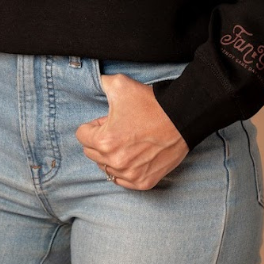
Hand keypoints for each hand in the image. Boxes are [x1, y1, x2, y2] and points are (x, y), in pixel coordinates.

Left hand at [75, 73, 189, 189]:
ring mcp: (130, 174)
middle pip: (91, 153)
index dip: (93, 125)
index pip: (82, 135)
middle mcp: (115, 162)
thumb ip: (100, 83)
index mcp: (104, 141)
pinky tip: (133, 155)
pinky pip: (123, 180)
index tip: (107, 120)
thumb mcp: (120, 85)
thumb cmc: (150, 103)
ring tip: (127, 141)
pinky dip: (125, 169)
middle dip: (100, 140)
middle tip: (118, 129)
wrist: (181, 118)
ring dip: (111, 156)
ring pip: (106, 167)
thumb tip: (95, 81)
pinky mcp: (144, 182)